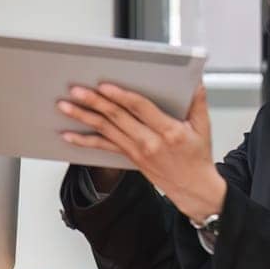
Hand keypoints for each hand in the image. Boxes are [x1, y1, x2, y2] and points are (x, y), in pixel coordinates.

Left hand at [58, 84, 225, 224]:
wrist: (193, 189)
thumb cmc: (196, 157)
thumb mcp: (203, 127)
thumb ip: (197, 101)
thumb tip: (195, 79)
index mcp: (168, 131)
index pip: (141, 109)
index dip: (121, 96)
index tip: (105, 86)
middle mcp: (149, 142)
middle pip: (117, 117)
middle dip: (94, 102)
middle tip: (76, 90)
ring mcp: (136, 151)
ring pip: (105, 130)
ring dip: (83, 117)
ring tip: (65, 106)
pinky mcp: (129, 157)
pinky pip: (103, 147)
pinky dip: (84, 141)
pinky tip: (68, 135)